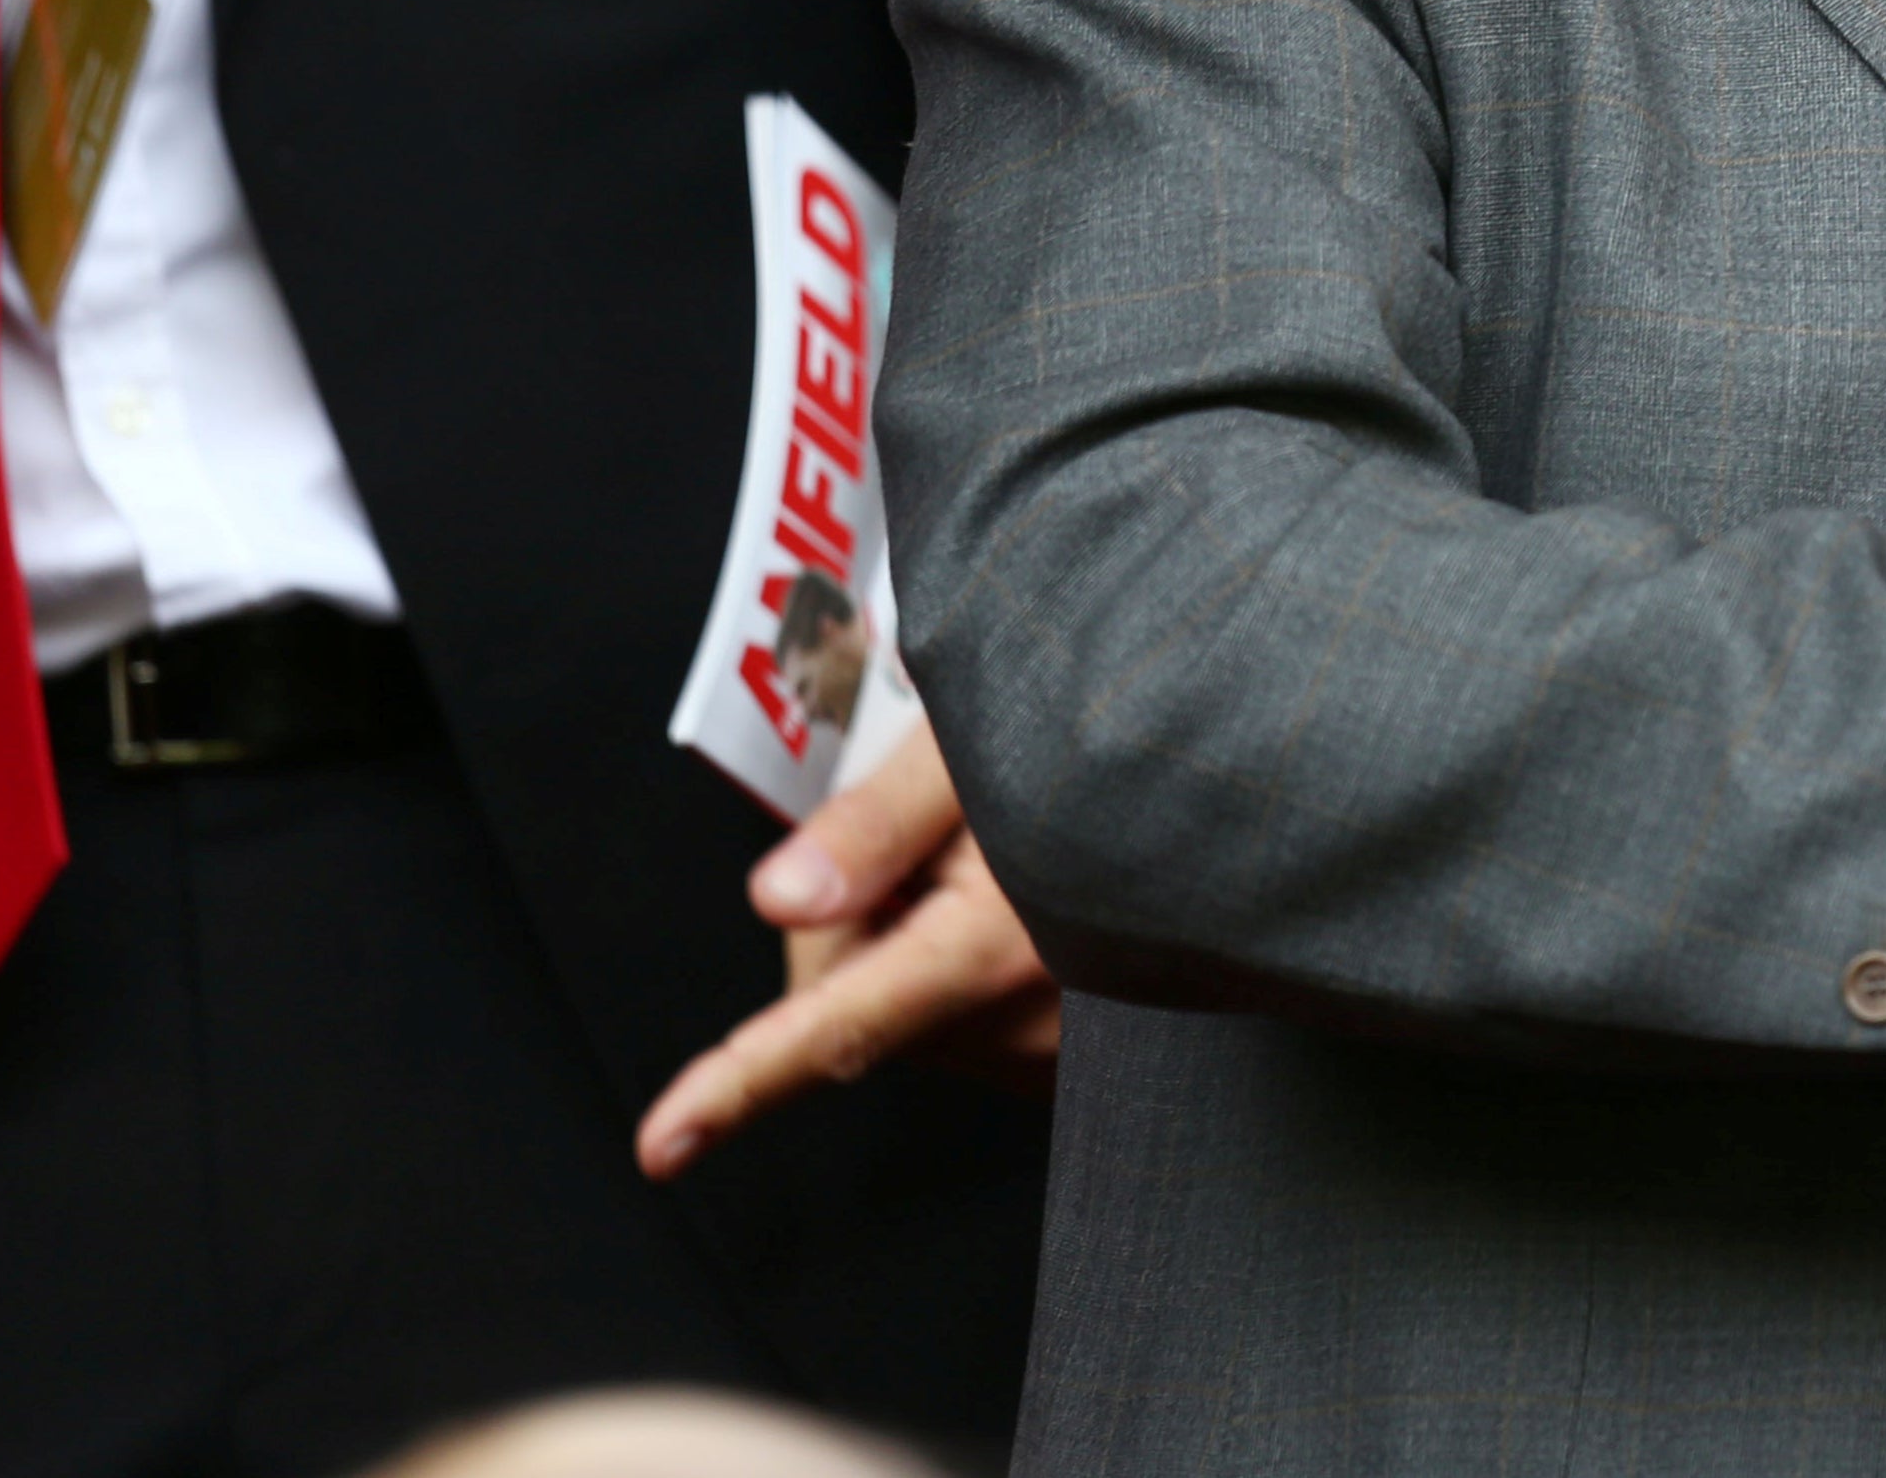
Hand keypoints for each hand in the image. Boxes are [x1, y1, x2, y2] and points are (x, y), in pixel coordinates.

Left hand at [634, 723, 1061, 1179]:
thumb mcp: (976, 748)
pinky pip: (966, 1028)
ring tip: (996, 855)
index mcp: (996, 943)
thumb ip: (874, 824)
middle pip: (853, 1006)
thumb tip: (774, 901)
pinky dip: (959, 974)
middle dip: (853, 922)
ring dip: (910, 944)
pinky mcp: (1077, 1062)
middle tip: (930, 832)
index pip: (836, 1026)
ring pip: (906, 1018)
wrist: (1223, 778)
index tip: (662, 1145)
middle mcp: (1033, 1018)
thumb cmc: (1100, 742)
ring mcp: (1060, 1051)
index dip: (738, 1083)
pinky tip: (1015, 902)